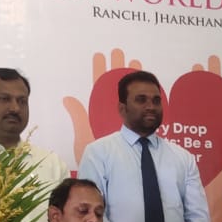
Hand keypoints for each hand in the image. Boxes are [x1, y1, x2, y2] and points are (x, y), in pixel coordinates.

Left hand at [62, 49, 141, 163]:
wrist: (121, 169)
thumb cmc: (100, 157)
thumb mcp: (85, 135)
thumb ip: (79, 116)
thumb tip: (67, 99)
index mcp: (100, 109)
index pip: (99, 84)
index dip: (100, 68)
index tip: (100, 54)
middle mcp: (116, 109)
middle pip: (117, 83)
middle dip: (118, 66)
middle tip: (118, 51)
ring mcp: (131, 114)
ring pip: (133, 90)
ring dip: (135, 76)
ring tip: (136, 61)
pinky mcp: (143, 122)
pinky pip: (147, 105)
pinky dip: (151, 93)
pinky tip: (154, 84)